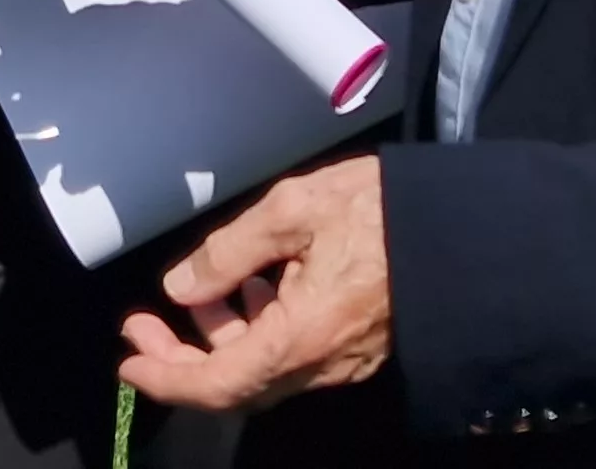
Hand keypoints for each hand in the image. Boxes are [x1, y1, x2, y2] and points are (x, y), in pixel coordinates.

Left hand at [121, 155, 391, 409]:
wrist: (465, 227)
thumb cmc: (383, 209)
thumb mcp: (295, 209)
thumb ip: (230, 252)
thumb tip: (181, 286)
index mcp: (300, 337)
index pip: (217, 385)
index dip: (166, 378)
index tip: (129, 359)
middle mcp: (321, 364)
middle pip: (237, 385)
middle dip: (183, 358)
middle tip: (145, 325)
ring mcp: (344, 361)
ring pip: (265, 370)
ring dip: (222, 340)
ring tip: (203, 292)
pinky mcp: (361, 347)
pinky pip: (295, 356)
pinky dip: (260, 332)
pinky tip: (257, 287)